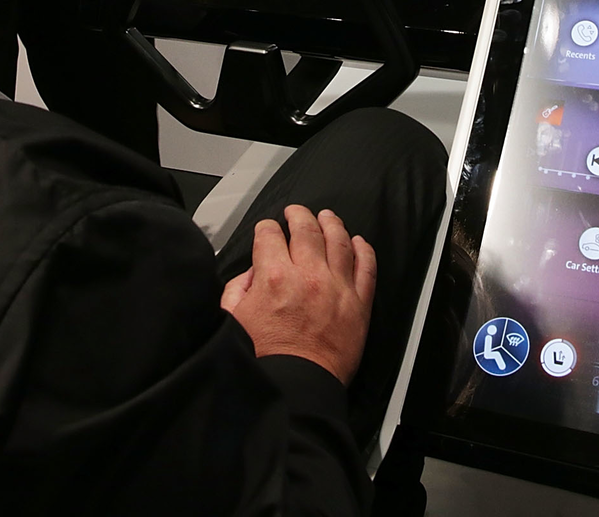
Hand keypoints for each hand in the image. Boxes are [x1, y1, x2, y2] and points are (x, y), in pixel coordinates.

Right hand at [221, 205, 375, 385]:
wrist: (296, 388)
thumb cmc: (265, 359)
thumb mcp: (232, 320)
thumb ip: (238, 288)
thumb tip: (252, 273)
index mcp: (274, 277)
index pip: (270, 236)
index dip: (266, 229)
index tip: (267, 230)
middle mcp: (308, 275)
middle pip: (306, 230)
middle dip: (298, 215)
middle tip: (296, 212)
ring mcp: (337, 288)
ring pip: (338, 241)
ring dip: (331, 224)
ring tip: (327, 216)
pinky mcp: (358, 305)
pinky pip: (366, 268)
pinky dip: (363, 250)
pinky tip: (359, 242)